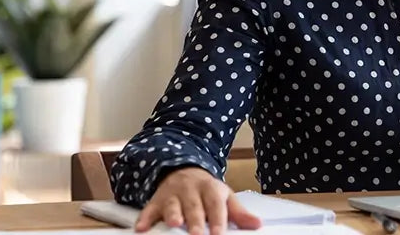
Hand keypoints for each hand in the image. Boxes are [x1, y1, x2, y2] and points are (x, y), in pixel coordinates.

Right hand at [135, 167, 261, 234]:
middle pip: (194, 206)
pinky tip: (142, 228)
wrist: (183, 171)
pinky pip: (149, 208)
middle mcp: (191, 190)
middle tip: (198, 234)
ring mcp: (172, 194)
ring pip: (172, 204)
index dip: (218, 219)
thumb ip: (238, 213)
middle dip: (195, 220)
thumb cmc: (207, 191)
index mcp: (211, 189)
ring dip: (172, 214)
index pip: (216, 204)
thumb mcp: (225, 197)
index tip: (219, 233)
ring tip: (175, 224)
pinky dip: (145, 218)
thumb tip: (256, 224)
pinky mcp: (156, 200)